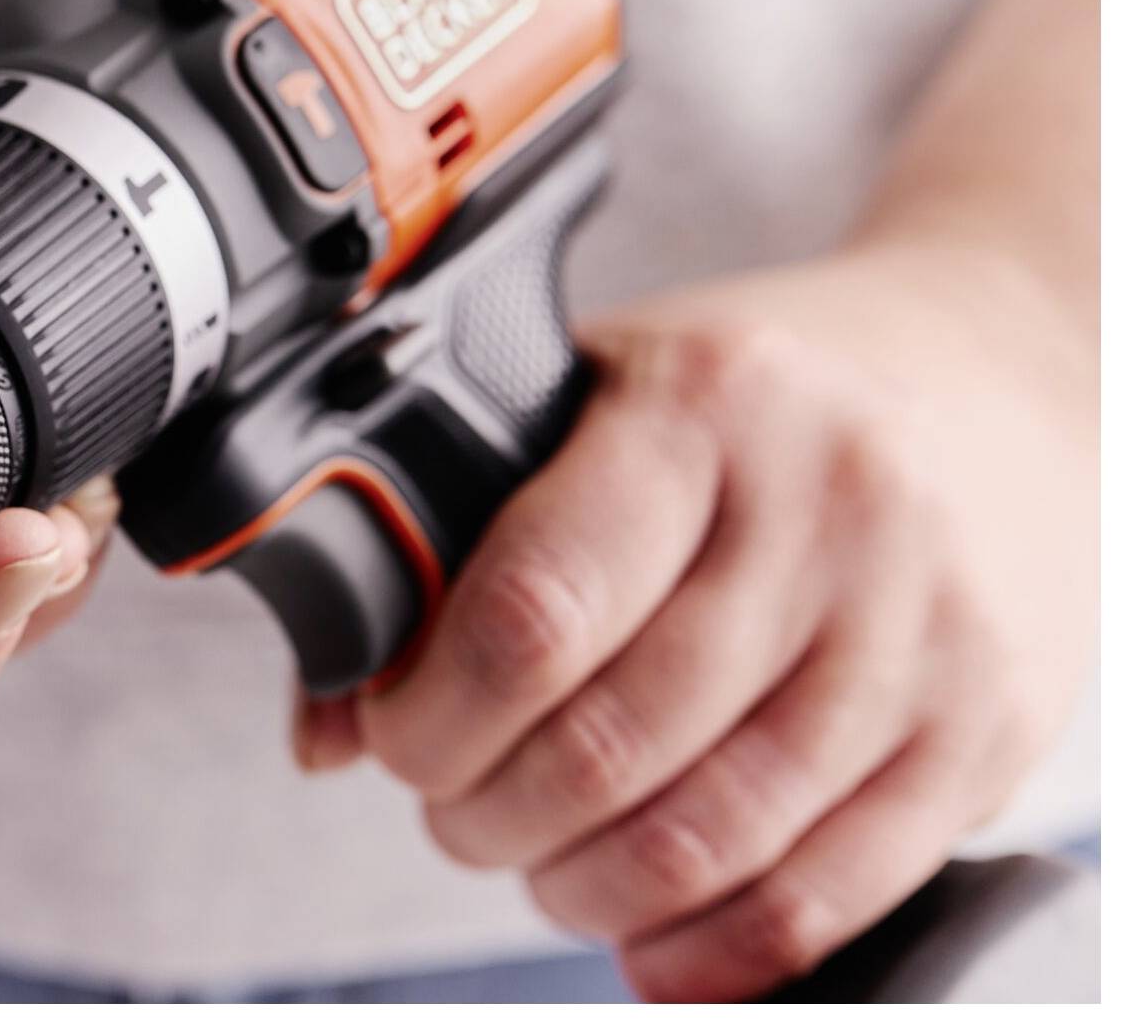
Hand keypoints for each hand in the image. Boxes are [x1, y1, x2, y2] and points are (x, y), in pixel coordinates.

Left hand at [314, 247, 1093, 998]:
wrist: (993, 375)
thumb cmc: (751, 402)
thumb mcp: (591, 403)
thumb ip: (453, 543)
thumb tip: (329, 726)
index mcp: (701, 403)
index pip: (534, 610)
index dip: (432, 716)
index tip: (397, 736)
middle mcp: (827, 506)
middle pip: (612, 745)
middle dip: (488, 815)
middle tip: (455, 807)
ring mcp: (920, 620)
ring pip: (712, 837)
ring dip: (584, 886)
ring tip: (541, 861)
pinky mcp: (983, 720)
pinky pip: (832, 889)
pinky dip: (711, 947)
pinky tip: (644, 935)